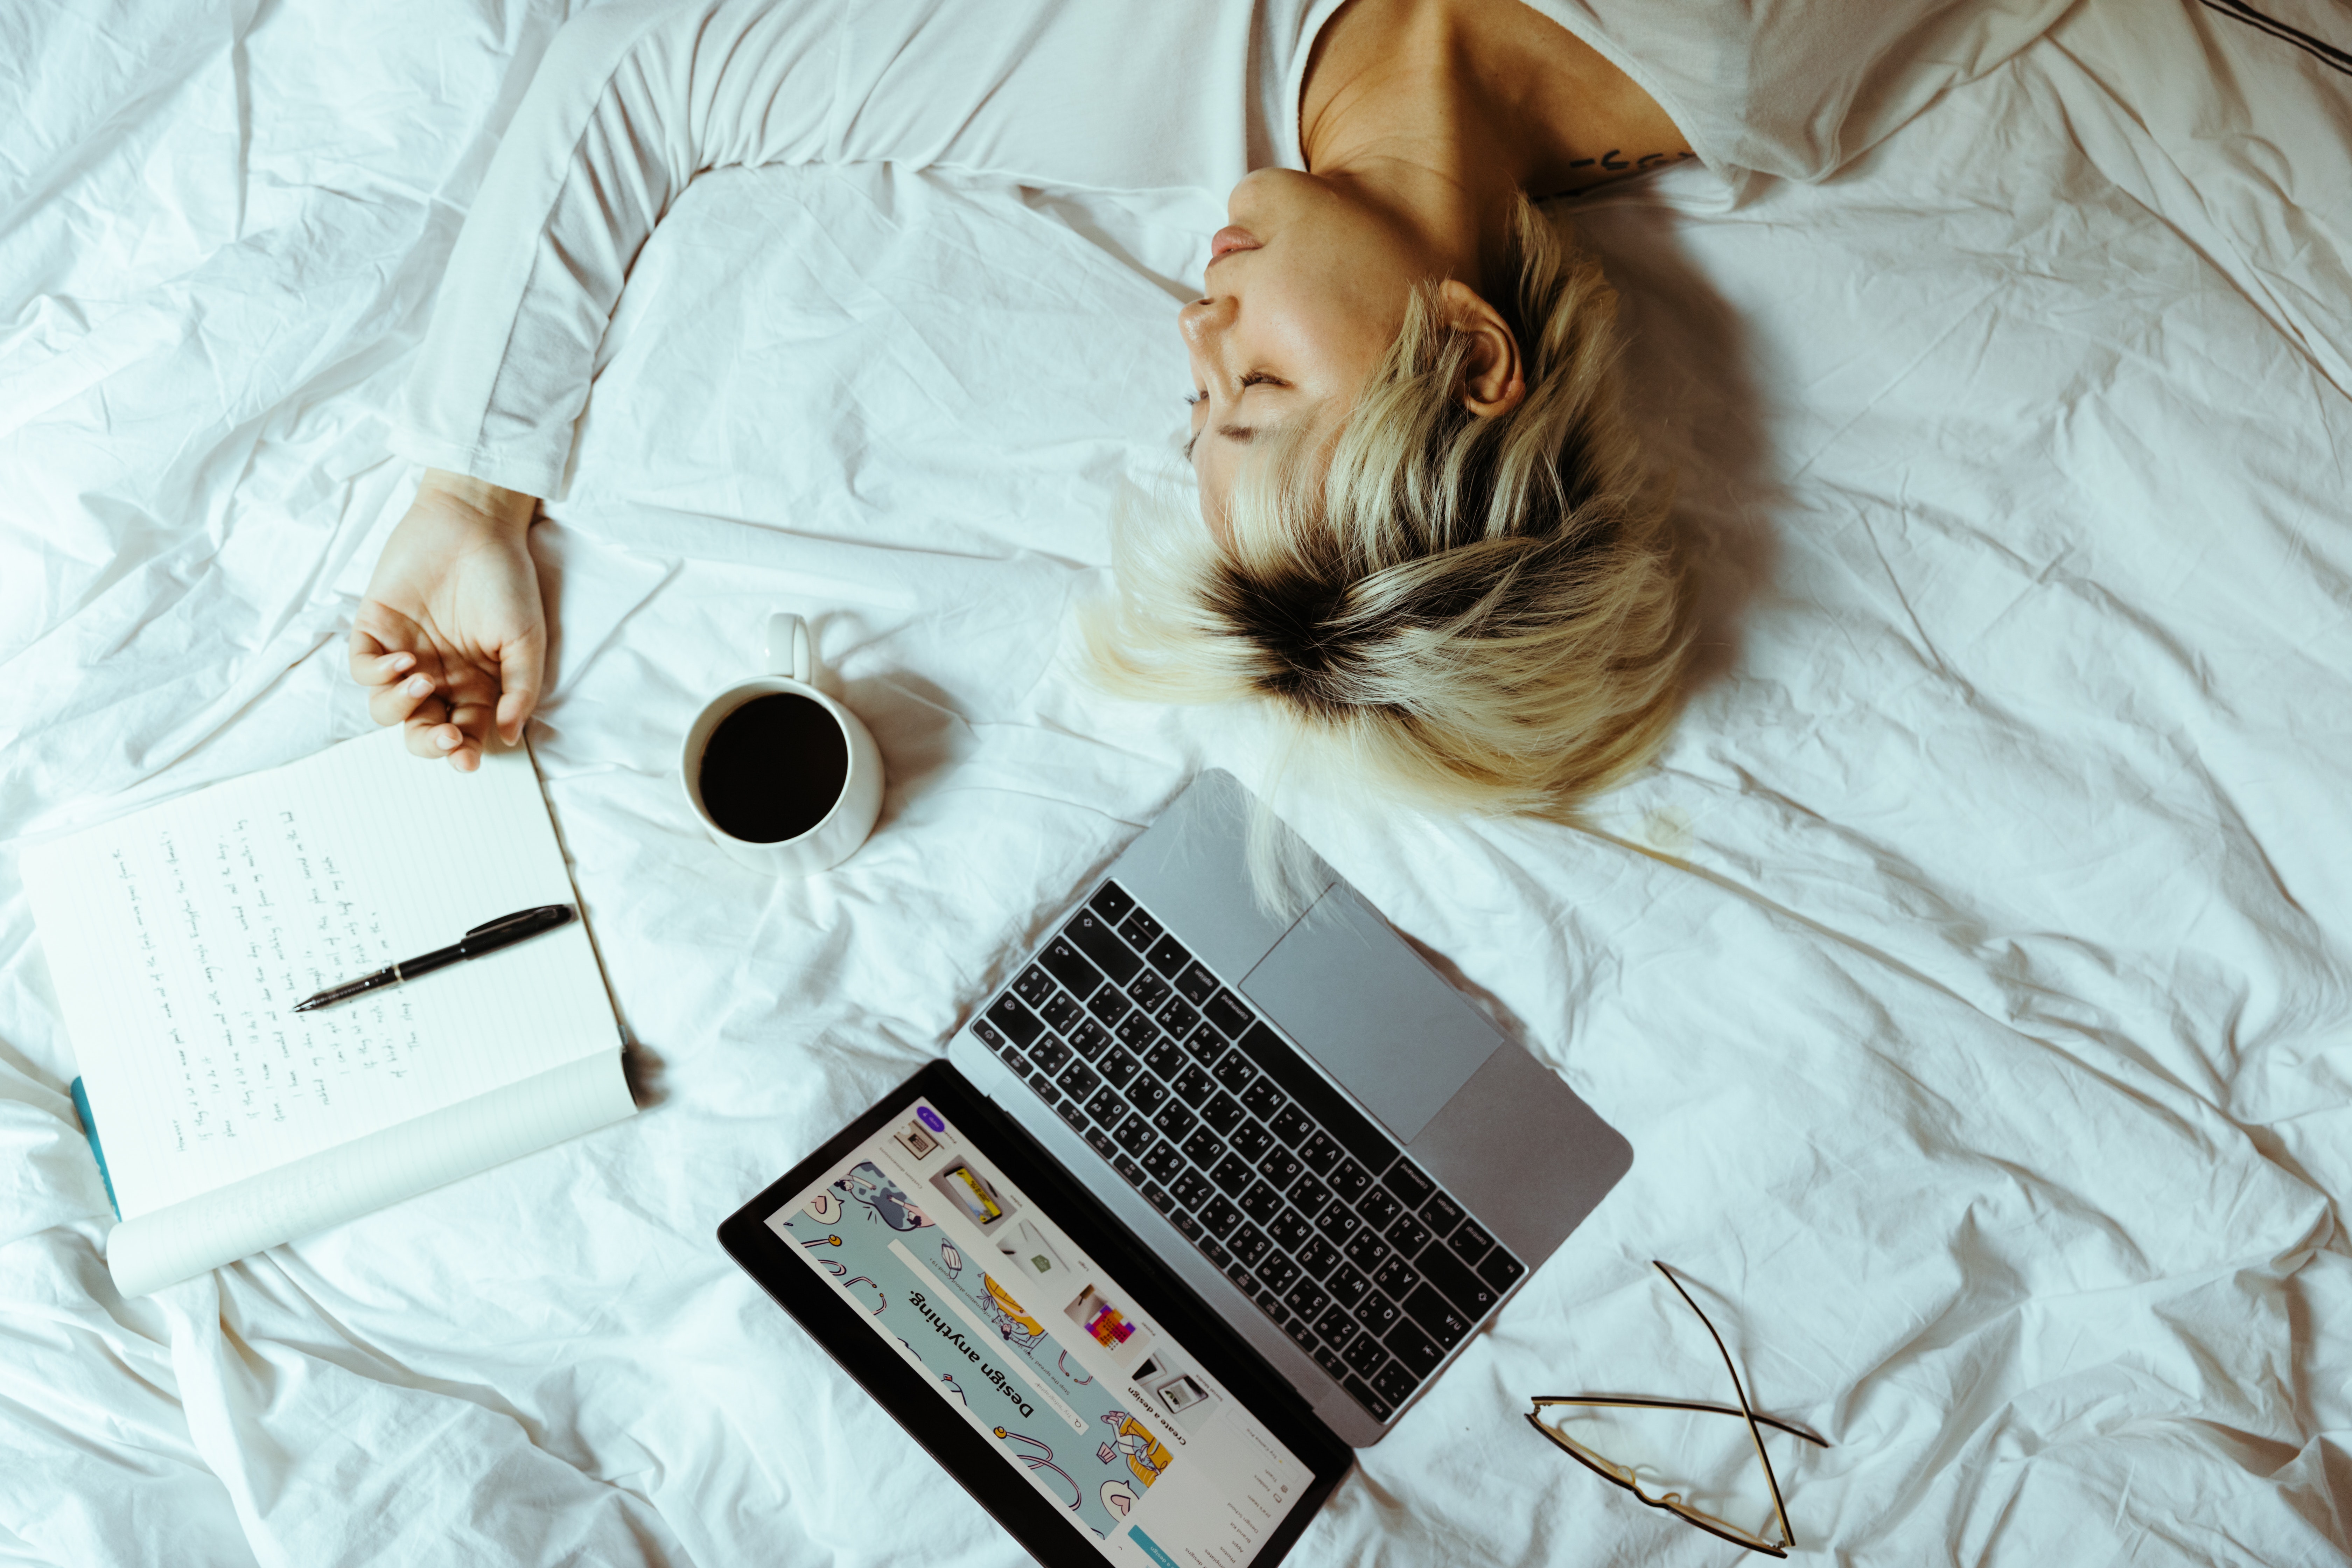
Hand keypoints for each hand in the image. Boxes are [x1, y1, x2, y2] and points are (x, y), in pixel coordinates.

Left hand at [350, 471, 545, 771]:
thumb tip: (508, 737)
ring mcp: (404, 655)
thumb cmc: (505, 579)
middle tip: (446, 737)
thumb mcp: (526, 639)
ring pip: (385, 709)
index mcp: (476, 684)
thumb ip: (520, 691)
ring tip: (422, 682)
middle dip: (429, 744)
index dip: (464, 753)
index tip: (468, 759)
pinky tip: (403, 661)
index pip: (466, 733)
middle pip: (421, 730)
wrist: (473, 524)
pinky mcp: (374, 630)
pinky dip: (377, 676)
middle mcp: (438, 677)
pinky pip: (362, 670)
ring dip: (401, 708)